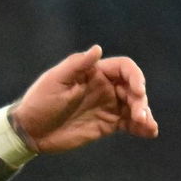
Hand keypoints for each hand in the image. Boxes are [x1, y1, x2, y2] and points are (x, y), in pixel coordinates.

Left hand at [9, 45, 158, 154]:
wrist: (31, 131)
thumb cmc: (39, 102)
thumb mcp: (55, 81)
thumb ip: (76, 65)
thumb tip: (97, 48)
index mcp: (93, 73)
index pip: (124, 68)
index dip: (135, 77)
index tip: (138, 91)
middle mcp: (104, 87)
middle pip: (133, 88)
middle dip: (141, 100)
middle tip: (139, 115)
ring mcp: (107, 106)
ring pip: (135, 106)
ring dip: (145, 114)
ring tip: (147, 126)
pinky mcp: (108, 124)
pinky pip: (130, 123)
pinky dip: (142, 126)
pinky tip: (150, 132)